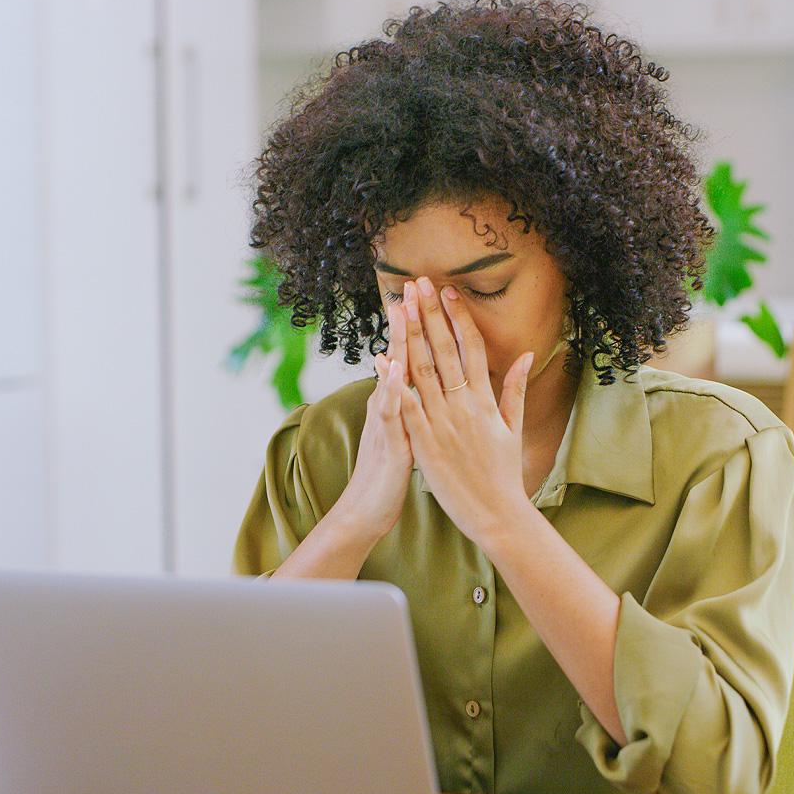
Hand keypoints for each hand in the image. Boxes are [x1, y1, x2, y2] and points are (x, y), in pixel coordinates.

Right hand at [329, 298, 414, 540]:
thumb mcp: (400, 430)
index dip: (418, 324)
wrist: (367, 509)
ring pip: (392, 377)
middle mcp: (389, 405)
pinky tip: (393, 367)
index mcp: (398, 401)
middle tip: (412, 284)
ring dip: (398, 343)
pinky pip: (388, 412)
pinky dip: (391, 389)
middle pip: (400, 355)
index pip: (409, 355)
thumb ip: (404, 400)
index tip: (426, 292)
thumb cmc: (388, 471)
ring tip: (402, 313)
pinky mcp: (386, 442)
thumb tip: (403, 371)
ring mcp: (386, 421)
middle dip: (408, 320)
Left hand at [397, 277, 534, 545]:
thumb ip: (514, 390)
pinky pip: (408, 407)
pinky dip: (395, 382)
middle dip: (431, 315)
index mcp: (485, 400)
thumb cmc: (505, 475)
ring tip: (401, 307)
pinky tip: (384, 359)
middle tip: (420, 284)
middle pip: (444, 351)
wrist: (497, 515)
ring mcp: (443, 423)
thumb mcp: (514, 428)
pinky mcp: (425, 443)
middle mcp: (464, 406)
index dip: (458, 318)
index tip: (448, 293)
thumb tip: (524, 356)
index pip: (471, 349)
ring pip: (423, 371)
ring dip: (411, 336)